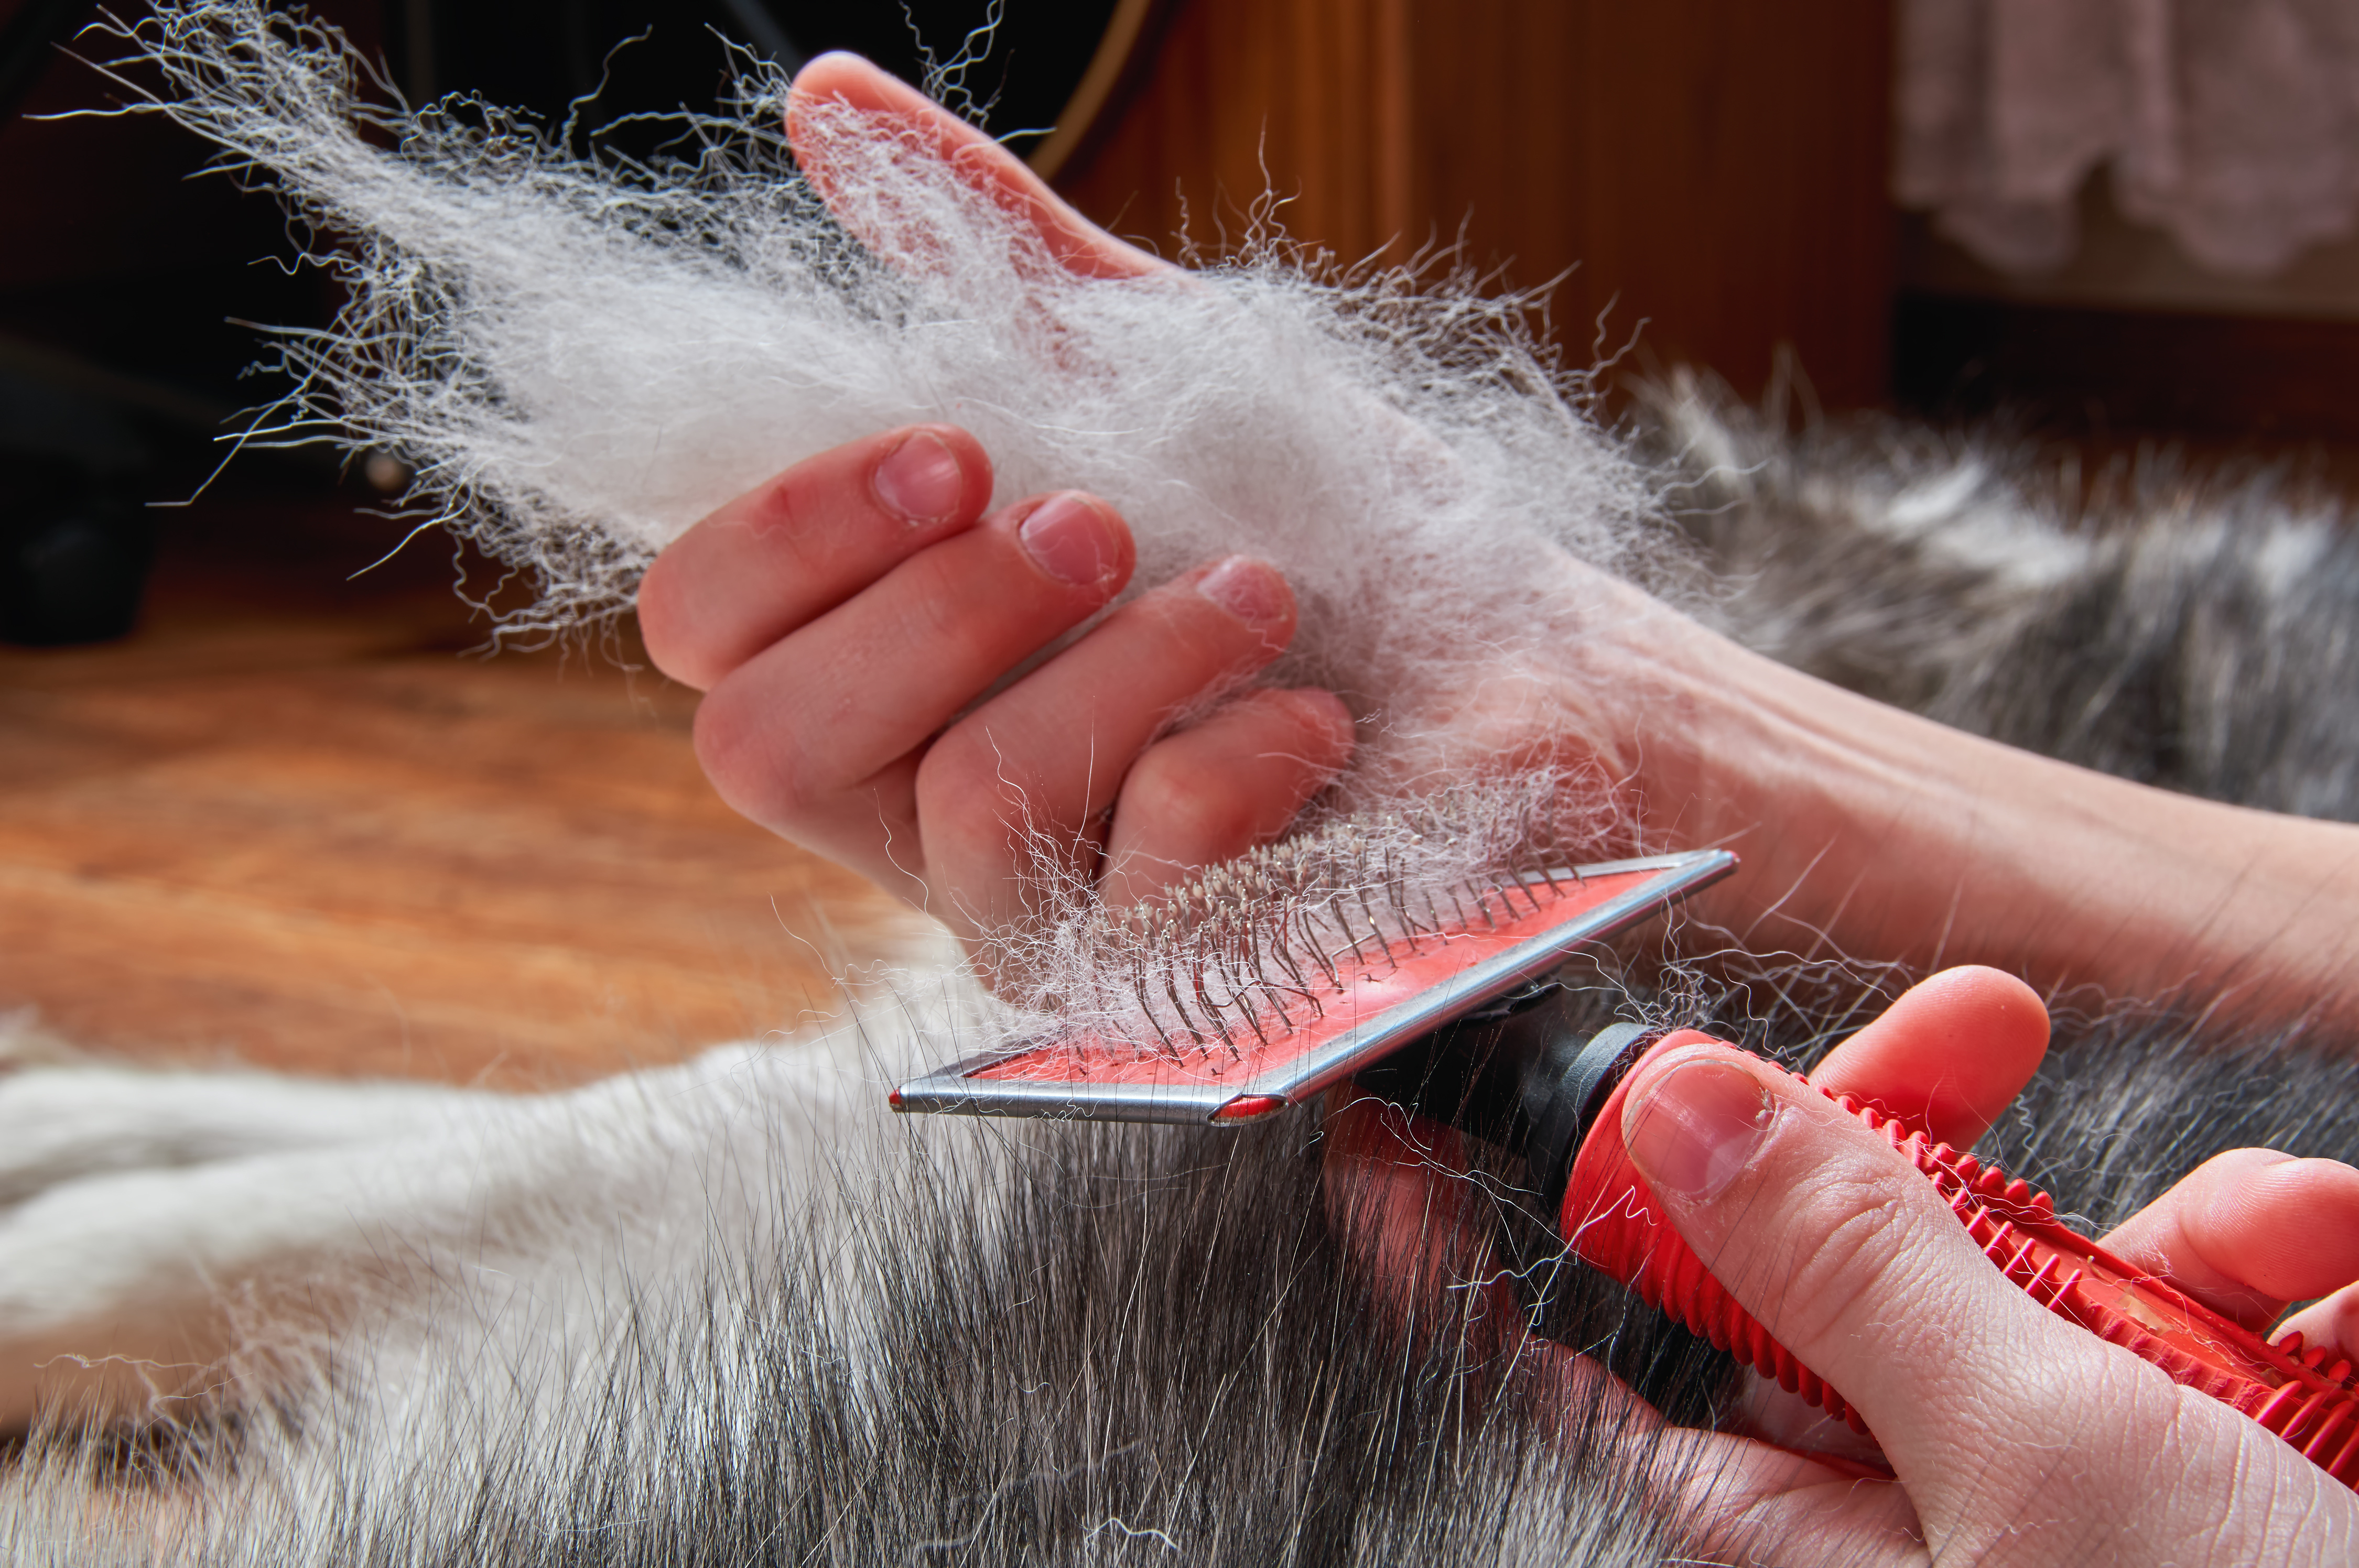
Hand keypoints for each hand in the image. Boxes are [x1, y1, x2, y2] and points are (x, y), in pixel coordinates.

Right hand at [636, 57, 1354, 955]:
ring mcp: (1030, 913)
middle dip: (941, 608)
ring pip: (967, 798)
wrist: (1530, 674)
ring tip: (1261, 602)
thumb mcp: (1160, 372)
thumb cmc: (1337, 534)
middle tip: (1101, 528)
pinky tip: (1319, 724)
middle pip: (763, 745)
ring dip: (1137, 661)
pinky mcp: (1151, 983)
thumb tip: (832, 102)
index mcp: (884, 666)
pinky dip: (1238, 759)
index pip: (702, 632)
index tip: (954, 450)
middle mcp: (916, 807)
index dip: (785, 532)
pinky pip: (1128, 877)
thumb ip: (996, 264)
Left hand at [1327, 968, 2358, 1562]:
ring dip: (2168, 1228)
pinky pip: (2173, 1324)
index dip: (1470, 1239)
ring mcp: (2030, 1478)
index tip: (1396, 1118)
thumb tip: (1678, 1119)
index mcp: (1790, 1520)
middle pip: (1806, 1256)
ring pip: (2017, 1267)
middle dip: (1903, 1129)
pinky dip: (2268, 1284)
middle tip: (1979, 1026)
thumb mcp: (2034, 1464)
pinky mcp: (2176, 1467)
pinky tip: (2338, 1289)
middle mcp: (1893, 1494)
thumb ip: (1855, 1278)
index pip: (1569, 1357)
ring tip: (2285, 1246)